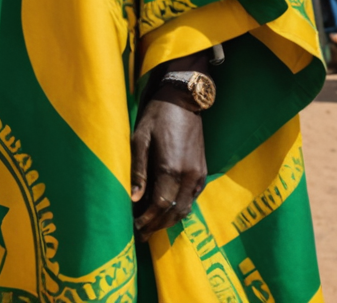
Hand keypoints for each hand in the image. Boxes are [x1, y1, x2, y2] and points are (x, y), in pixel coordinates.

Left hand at [130, 89, 206, 235]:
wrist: (184, 101)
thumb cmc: (157, 117)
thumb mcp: (140, 140)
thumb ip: (138, 171)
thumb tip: (133, 199)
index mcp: (171, 168)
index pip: (160, 205)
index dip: (147, 220)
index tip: (134, 228)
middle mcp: (189, 176)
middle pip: (174, 212)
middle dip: (156, 226)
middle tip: (141, 235)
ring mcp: (199, 175)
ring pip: (185, 209)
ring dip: (168, 221)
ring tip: (151, 226)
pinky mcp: (203, 172)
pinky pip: (192, 199)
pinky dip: (179, 209)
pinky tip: (166, 210)